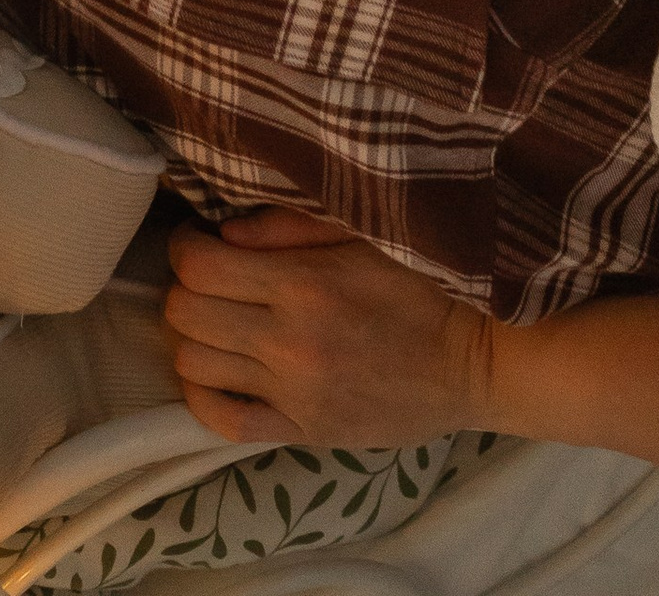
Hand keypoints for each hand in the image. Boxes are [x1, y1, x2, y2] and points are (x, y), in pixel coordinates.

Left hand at [164, 209, 491, 448]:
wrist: (474, 362)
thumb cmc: (420, 285)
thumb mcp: (361, 234)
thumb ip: (287, 226)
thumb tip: (222, 231)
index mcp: (302, 286)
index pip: (200, 266)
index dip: (186, 246)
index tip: (199, 238)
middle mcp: (289, 344)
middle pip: (187, 314)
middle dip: (185, 287)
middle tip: (207, 277)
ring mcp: (293, 395)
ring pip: (195, 366)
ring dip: (192, 336)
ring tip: (214, 319)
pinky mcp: (304, 432)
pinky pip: (226, 422)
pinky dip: (203, 396)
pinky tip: (214, 372)